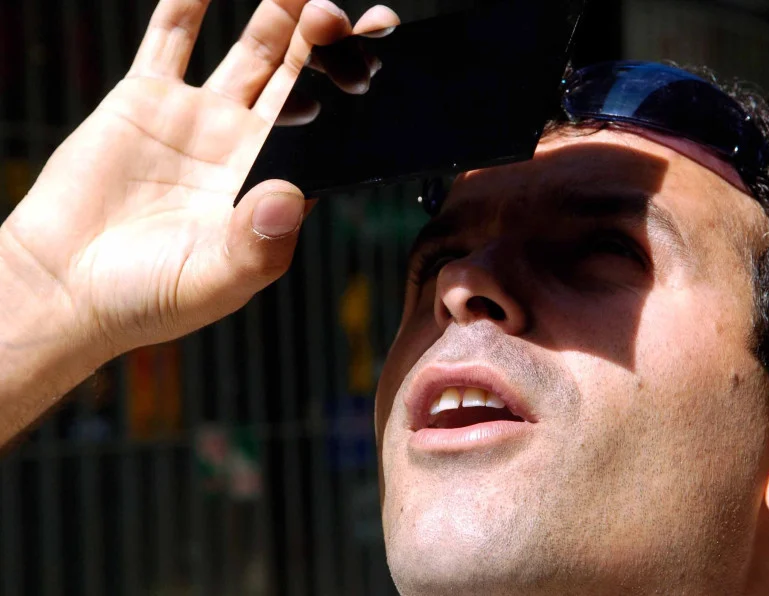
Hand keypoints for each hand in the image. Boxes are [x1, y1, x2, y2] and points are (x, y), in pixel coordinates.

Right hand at [0, 0, 399, 361]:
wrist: (66, 286)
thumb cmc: (148, 296)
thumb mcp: (213, 280)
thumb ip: (257, 244)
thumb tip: (289, 201)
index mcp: (276, 187)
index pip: (332, 131)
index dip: (355, 92)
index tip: (379, 54)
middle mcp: (248, 147)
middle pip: (301, 82)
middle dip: (325, 45)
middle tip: (340, 12)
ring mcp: (201, 119)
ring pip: (252, 52)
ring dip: (278, 15)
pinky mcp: (148, 99)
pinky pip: (172, 39)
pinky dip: (189, 4)